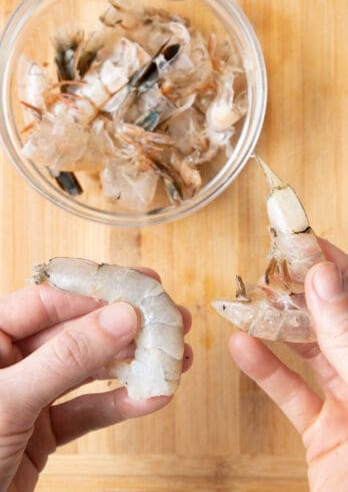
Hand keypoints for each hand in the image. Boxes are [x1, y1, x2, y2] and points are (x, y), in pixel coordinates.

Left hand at [0, 268, 191, 491]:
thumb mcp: (12, 399)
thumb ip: (67, 357)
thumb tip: (122, 317)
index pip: (47, 301)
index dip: (94, 295)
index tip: (137, 296)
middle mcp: (11, 360)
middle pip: (76, 332)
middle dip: (125, 329)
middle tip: (169, 318)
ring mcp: (30, 394)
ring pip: (88, 370)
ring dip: (132, 366)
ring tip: (175, 357)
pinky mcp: (44, 429)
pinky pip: (87, 410)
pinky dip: (119, 405)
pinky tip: (152, 397)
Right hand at [229, 239, 347, 491]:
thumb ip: (345, 335)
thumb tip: (324, 278)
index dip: (335, 266)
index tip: (303, 242)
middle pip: (333, 321)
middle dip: (299, 294)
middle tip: (270, 269)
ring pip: (310, 354)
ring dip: (276, 329)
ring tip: (249, 303)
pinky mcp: (324, 431)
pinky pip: (291, 394)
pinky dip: (264, 371)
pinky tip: (241, 349)